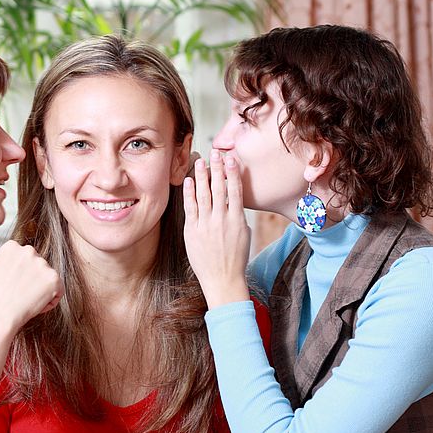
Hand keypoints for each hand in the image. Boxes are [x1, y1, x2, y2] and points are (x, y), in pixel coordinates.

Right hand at [0, 241, 62, 335]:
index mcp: (11, 247)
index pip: (25, 260)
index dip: (20, 276)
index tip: (13, 287)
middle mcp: (28, 251)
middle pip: (38, 267)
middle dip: (33, 281)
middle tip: (21, 296)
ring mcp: (42, 264)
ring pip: (48, 279)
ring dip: (41, 292)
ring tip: (25, 302)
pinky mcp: (54, 278)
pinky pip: (58, 291)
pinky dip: (50, 301)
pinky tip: (35, 306)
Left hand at [183, 150, 250, 307]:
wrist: (223, 280)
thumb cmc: (235, 259)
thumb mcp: (243, 235)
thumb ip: (236, 216)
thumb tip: (232, 200)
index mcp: (237, 220)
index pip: (235, 190)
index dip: (232, 173)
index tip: (230, 158)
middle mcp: (221, 220)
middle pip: (219, 188)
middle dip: (217, 169)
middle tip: (215, 152)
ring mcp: (206, 226)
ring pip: (204, 195)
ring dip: (202, 177)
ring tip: (200, 161)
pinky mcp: (192, 232)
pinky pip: (190, 209)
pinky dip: (189, 194)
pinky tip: (189, 181)